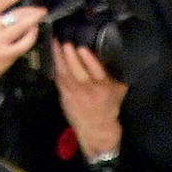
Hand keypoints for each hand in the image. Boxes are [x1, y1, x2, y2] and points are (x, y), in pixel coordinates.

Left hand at [49, 38, 124, 159]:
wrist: (97, 130)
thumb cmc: (108, 107)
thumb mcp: (118, 91)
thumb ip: (116, 74)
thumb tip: (112, 52)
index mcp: (104, 88)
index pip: (97, 72)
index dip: (89, 61)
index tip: (83, 48)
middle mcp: (88, 90)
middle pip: (77, 72)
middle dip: (70, 57)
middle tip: (65, 42)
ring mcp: (74, 92)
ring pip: (64, 73)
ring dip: (58, 57)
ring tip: (55, 41)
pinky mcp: (64, 94)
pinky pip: (58, 77)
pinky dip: (55, 64)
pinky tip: (53, 53)